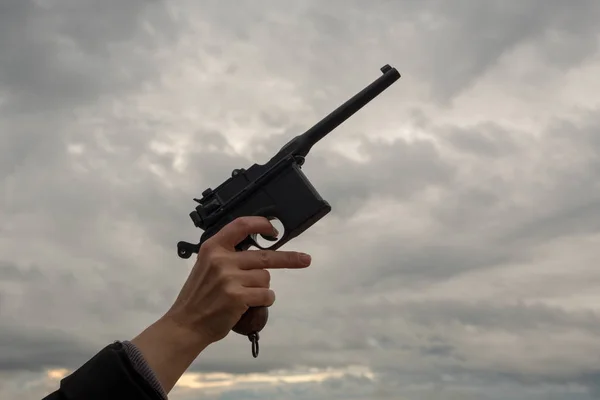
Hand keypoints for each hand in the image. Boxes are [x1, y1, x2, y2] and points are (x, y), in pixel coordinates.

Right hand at [164, 216, 311, 344]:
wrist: (186, 324)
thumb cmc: (199, 296)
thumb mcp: (206, 265)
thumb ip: (227, 255)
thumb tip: (257, 251)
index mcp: (213, 247)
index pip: (241, 225)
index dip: (261, 224)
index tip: (274, 230)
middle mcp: (222, 260)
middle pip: (265, 256)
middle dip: (289, 259)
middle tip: (305, 259)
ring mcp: (230, 278)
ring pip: (265, 278)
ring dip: (262, 288)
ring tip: (245, 296)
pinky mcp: (238, 297)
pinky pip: (266, 295)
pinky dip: (264, 301)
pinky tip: (249, 305)